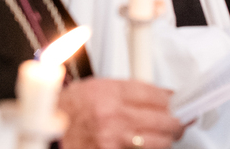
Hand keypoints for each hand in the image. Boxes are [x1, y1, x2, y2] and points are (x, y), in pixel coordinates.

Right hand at [58, 78, 183, 148]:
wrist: (47, 132)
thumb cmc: (67, 109)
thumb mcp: (95, 86)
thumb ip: (126, 90)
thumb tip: (157, 94)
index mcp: (109, 92)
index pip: (155, 94)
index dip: (173, 98)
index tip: (179, 100)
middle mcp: (114, 116)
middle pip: (163, 119)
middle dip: (177, 121)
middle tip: (182, 120)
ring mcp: (113, 140)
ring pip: (158, 142)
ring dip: (167, 138)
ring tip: (169, 134)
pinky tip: (150, 145)